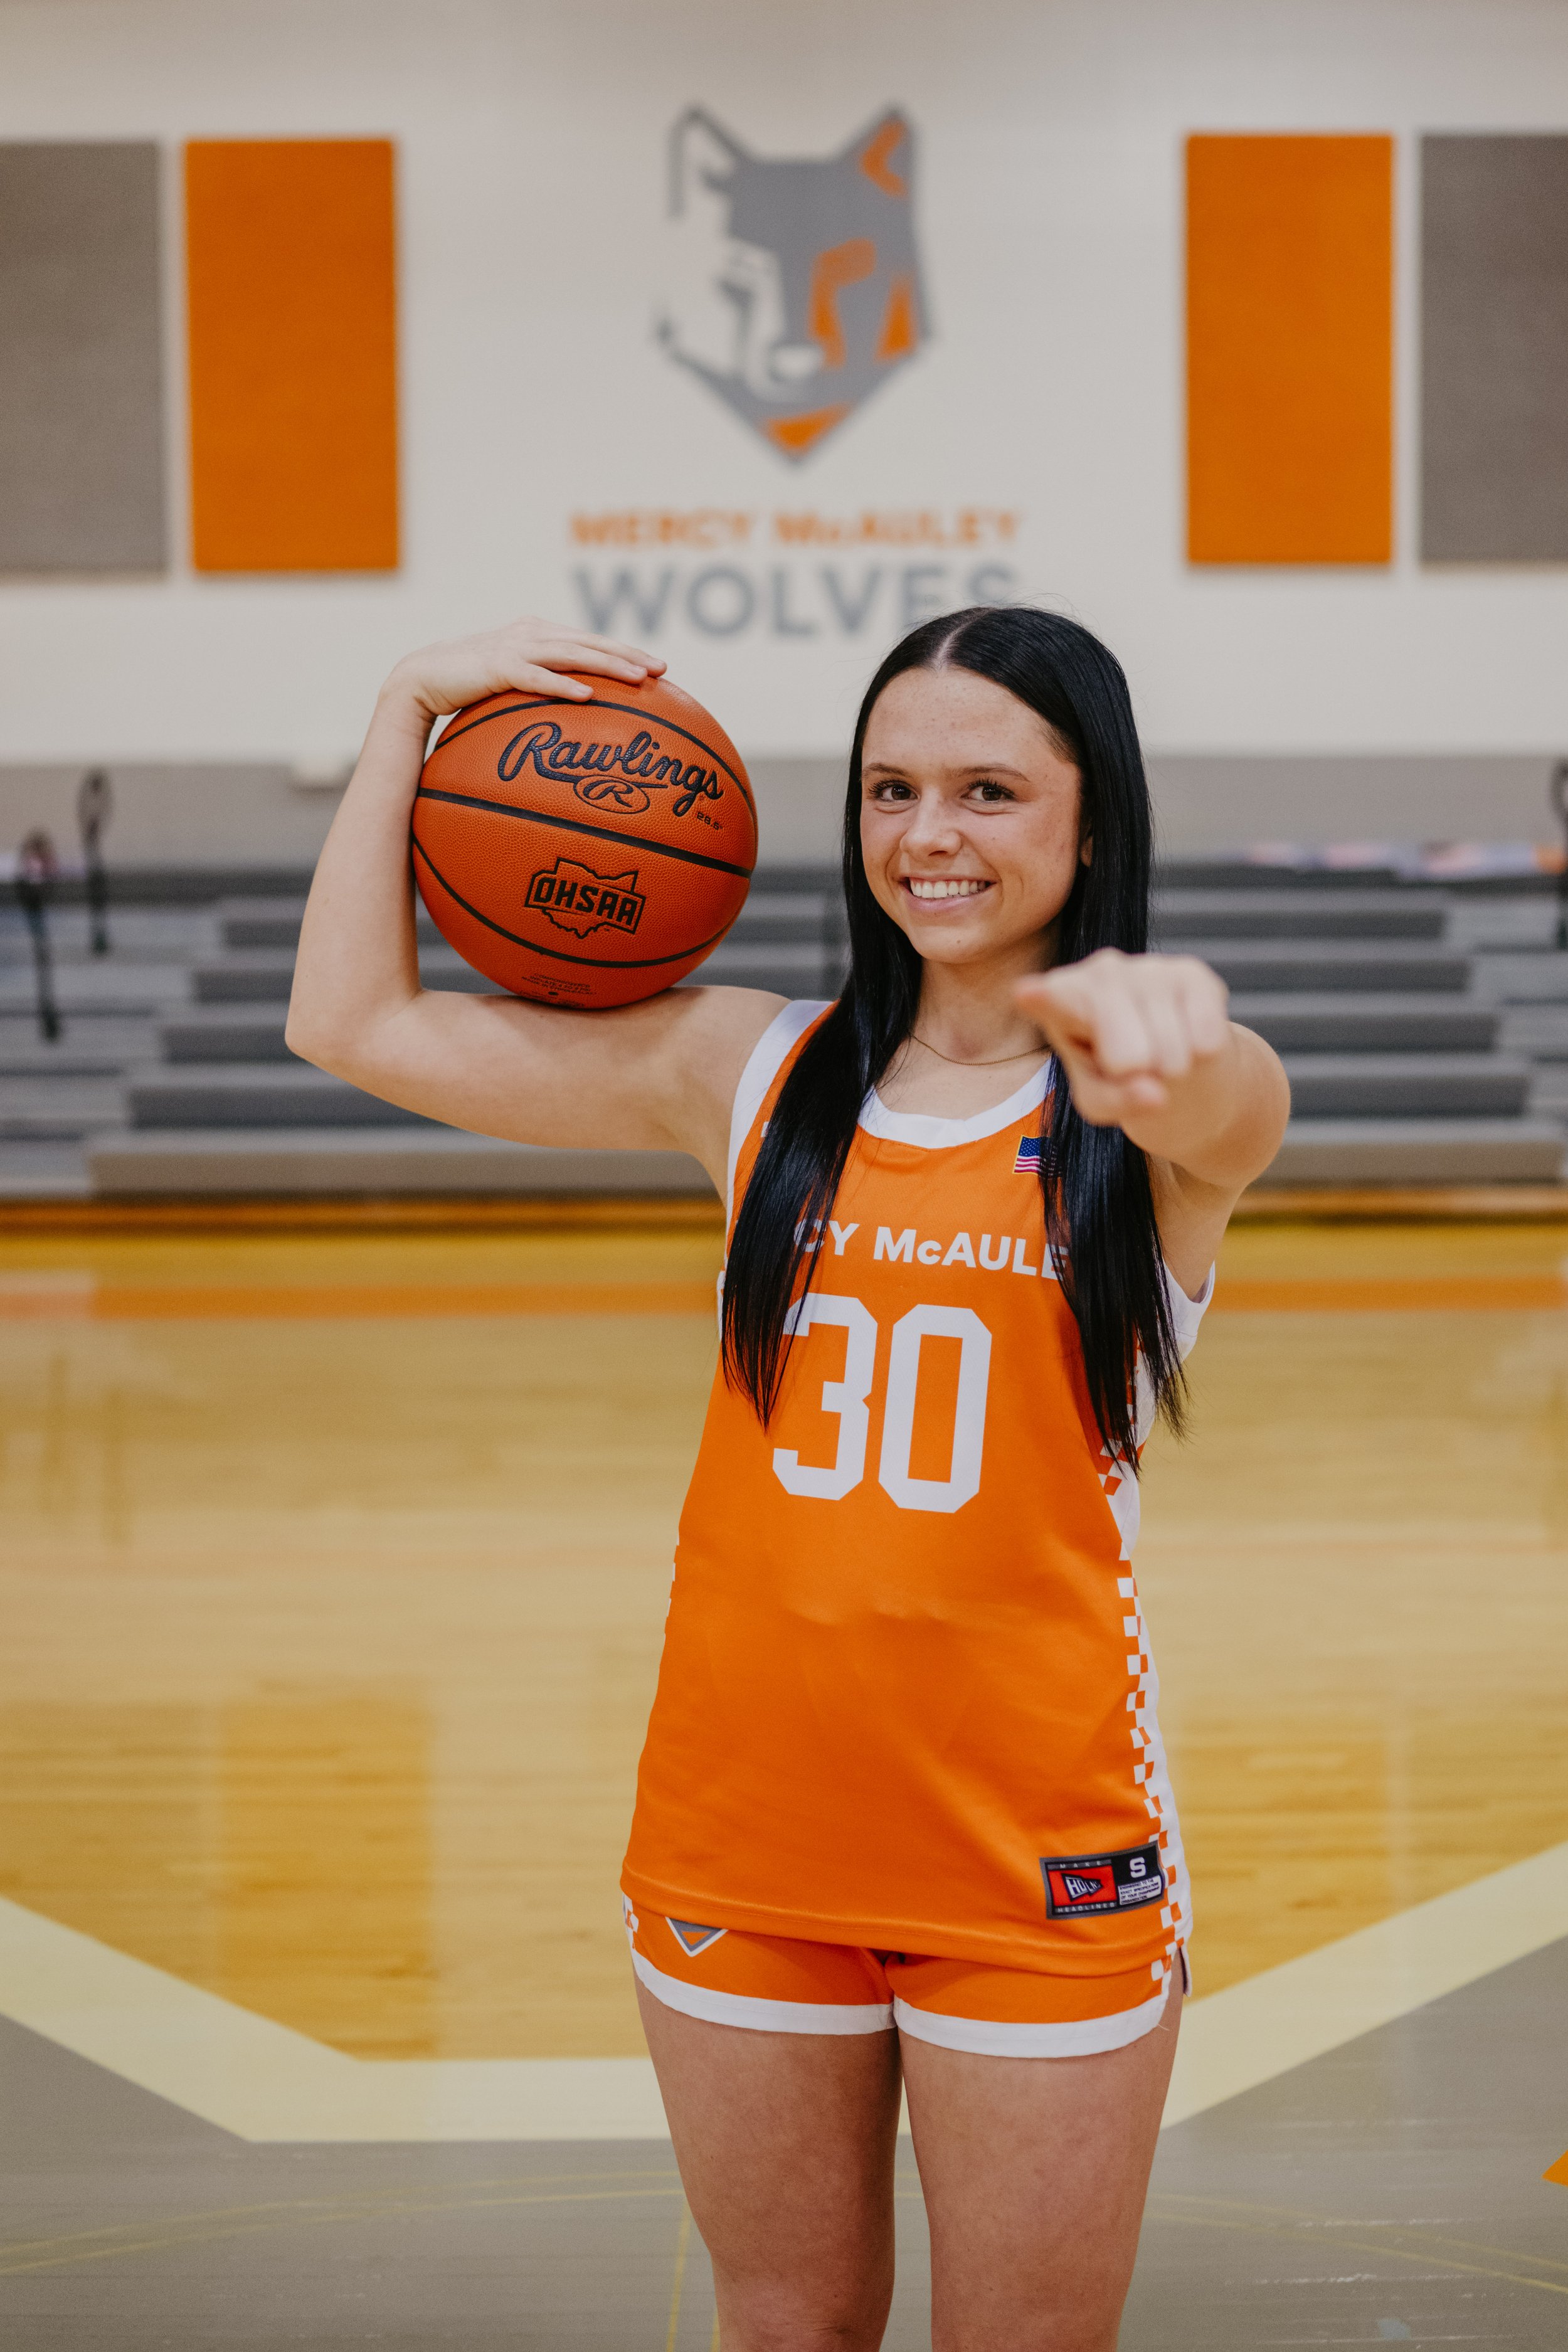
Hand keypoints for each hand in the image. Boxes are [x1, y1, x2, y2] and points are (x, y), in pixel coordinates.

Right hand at [380, 617, 665, 737]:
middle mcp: (531, 633)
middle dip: (628, 654)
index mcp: (539, 633)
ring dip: (608, 665)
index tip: (658, 667)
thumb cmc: (468, 686)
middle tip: (662, 669)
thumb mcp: (512, 682)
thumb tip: (576, 713)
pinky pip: (536, 677)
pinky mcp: (496, 666)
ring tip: (638, 679)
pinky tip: (587, 696)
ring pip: (572, 653)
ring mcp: (515, 647)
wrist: (421, 678)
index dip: (624, 651)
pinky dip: (562, 685)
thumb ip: (541, 687)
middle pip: (590, 642)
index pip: (590, 641)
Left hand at [1014, 949, 1231, 1126]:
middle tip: (1130, 1069)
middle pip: (1122, 1043)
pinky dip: (1201, 1055)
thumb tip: (1155, 1093)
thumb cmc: (1119, 1079)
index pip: (1052, 1000)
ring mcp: (1147, 966)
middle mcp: (1101, 971)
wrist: (1170, 1062)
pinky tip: (1188, 1042)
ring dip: (1169, 1068)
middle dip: (1132, 1071)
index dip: (1044, 998)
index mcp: (1062, 1001)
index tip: (1028, 993)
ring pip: (1167, 1044)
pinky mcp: (1191, 972)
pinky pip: (1204, 1035)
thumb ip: (1114, 1100)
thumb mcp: (1101, 1103)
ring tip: (1159, 1058)